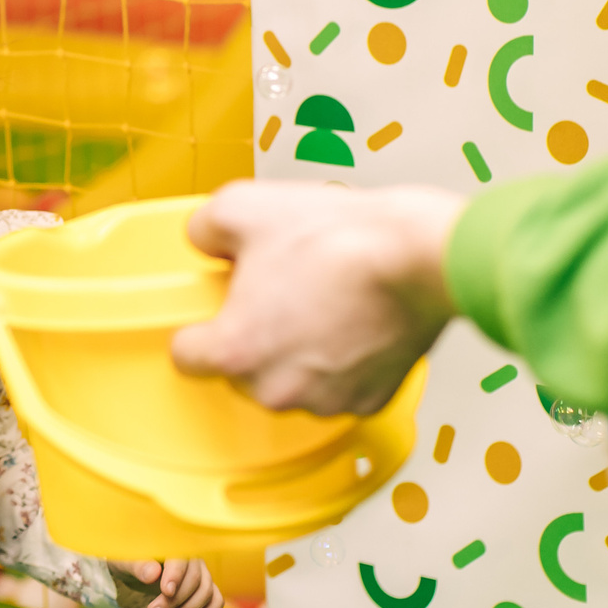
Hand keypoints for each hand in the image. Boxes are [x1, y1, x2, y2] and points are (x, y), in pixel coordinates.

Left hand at [109, 558, 222, 607]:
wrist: (132, 573)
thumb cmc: (127, 563)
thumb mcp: (124, 564)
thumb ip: (137, 567)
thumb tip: (153, 574)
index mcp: (171, 544)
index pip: (181, 558)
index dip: (176, 575)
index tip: (166, 592)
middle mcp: (190, 556)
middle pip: (194, 580)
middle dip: (174, 602)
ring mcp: (200, 572)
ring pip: (206, 592)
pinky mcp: (205, 588)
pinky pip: (217, 600)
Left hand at [170, 181, 464, 414]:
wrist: (421, 256)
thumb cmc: (342, 239)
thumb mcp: (243, 207)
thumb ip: (203, 228)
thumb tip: (203, 238)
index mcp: (237, 351)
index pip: (186, 356)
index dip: (199, 325)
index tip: (214, 311)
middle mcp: (278, 389)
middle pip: (243, 368)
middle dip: (255, 333)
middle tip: (277, 291)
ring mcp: (327, 401)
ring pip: (292, 380)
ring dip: (299, 350)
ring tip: (321, 299)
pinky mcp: (371, 400)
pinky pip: (339, 384)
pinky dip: (342, 360)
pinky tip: (351, 320)